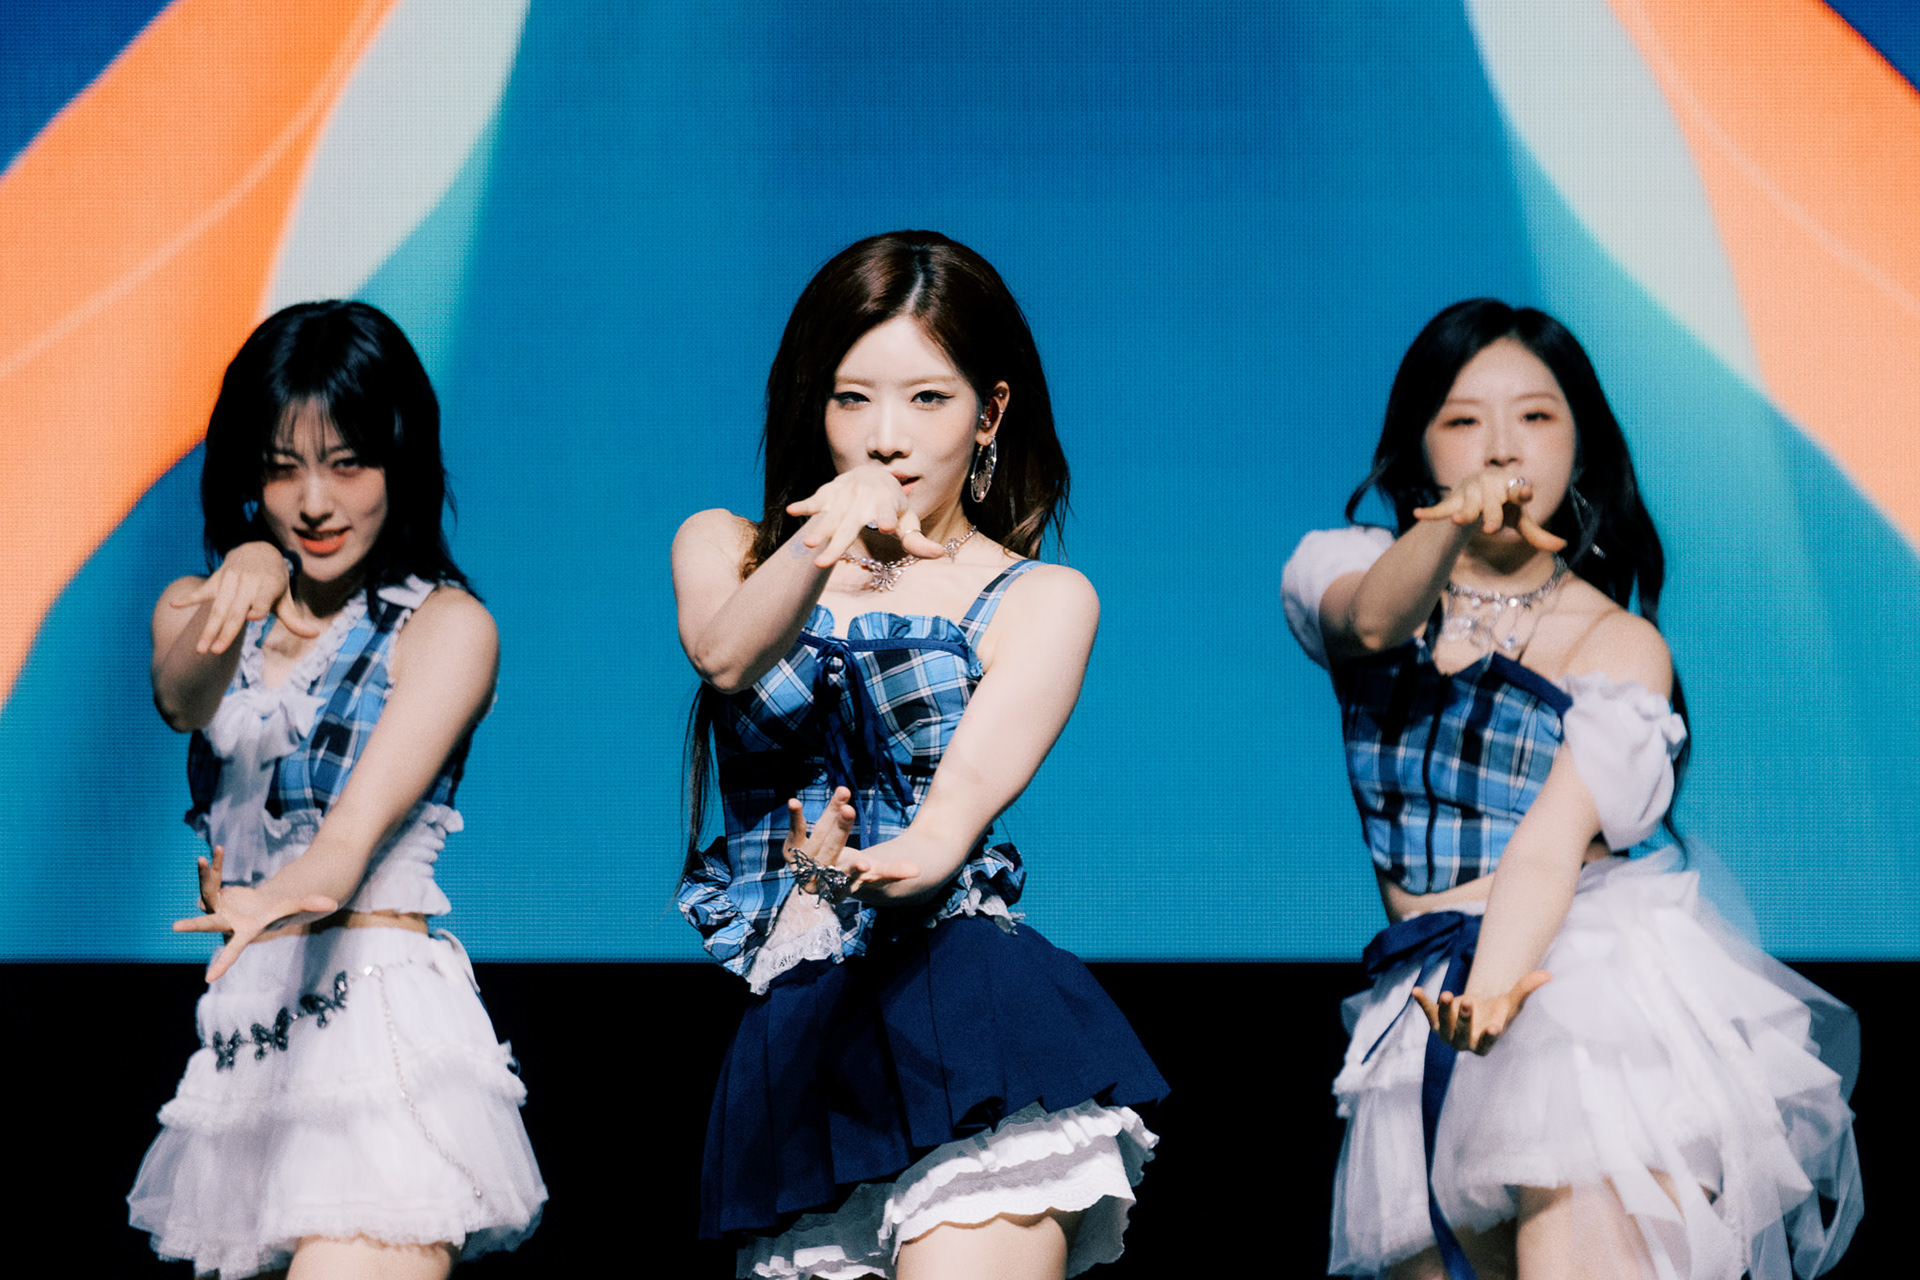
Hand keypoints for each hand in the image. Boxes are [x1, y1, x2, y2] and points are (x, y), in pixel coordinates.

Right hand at [170, 541, 321, 654]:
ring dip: (207, 628)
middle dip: (225, 631)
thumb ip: (295, 620)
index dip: (258, 608)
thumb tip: (315, 635)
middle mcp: (249, 582)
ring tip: (200, 649)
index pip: (262, 601)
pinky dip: (188, 598)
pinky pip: (202, 590)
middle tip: (216, 652)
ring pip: (217, 607)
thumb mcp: (285, 598)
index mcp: (268, 587)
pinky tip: (173, 605)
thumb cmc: (274, 582)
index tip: (252, 618)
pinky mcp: (217, 579)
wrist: (258, 551)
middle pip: (236, 610)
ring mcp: (230, 580)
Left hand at [175, 847, 338, 982]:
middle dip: (194, 924)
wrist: (262, 906)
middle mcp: (226, 922)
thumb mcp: (294, 905)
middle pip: (209, 922)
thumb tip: (332, 904)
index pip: (234, 949)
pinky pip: (210, 878)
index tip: (209, 979)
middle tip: (176, 927)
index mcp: (246, 930)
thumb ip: (310, 904)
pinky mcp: (214, 894)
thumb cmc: (279, 910)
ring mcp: (217, 908)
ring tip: (208, 856)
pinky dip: (213, 865)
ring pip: (207, 891)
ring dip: (207, 874)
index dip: (224, 963)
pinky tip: (217, 850)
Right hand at [785, 464, 947, 568]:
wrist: (874, 473)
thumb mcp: (908, 520)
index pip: (887, 513)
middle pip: (850, 524)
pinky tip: (792, 511)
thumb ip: (918, 540)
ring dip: (818, 528)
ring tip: (808, 545)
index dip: (886, 518)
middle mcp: (864, 499)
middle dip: (837, 543)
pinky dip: (804, 505)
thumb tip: (941, 554)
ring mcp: (845, 494)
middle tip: (824, 563)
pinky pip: (816, 499)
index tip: (884, 526)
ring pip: (830, 515)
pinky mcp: (830, 491)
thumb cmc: (894, 505)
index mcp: (886, 505)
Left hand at [785, 786, 919, 900]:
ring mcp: (802, 865)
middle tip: (850, 810)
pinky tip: (794, 802)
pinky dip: (795, 817)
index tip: (865, 864)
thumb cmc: (853, 872)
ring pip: (819, 835)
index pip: (846, 880)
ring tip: (844, 792)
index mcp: (838, 890)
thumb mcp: (873, 872)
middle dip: (840, 831)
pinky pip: (795, 831)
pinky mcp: (792, 849)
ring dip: (830, 813)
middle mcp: (816, 879)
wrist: (822, 877)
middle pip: (830, 852)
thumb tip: (918, 870)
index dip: (854, 872)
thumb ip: (893, 872)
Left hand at [1411, 969, 1550, 1054]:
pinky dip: (1422, 1002)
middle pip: (1462, 1034)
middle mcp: (1464, 1043)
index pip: (1486, 1043)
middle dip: (1464, 1019)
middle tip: (1468, 1002)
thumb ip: (1527, 989)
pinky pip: (1428, 1012)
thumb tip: (1548, 974)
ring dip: (1443, 1010)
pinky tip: (1416, 990)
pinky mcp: (1436, 1020)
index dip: (1489, 1036)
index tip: (1493, 1027)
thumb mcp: (1512, 1001)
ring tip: (1447, 993)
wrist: (1478, 1011)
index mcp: (1485, 1043)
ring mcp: (1448, 1033)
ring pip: (1443, 1024)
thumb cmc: (1498, 1010)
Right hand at [1413, 471, 1566, 551]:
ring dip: (1463, 512)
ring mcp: (1471, 491)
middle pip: (1492, 502)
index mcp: (1511, 488)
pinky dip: (1431, 512)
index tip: (1525, 493)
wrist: (1481, 483)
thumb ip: (1537, 534)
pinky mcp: (1454, 498)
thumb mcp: (1520, 519)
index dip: (1521, 492)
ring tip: (1458, 520)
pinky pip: (1442, 507)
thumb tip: (1562, 545)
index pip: (1518, 490)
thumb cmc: (1504, 504)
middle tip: (1490, 529)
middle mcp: (1491, 486)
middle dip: (1491, 514)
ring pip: (1468, 504)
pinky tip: (1418, 515)